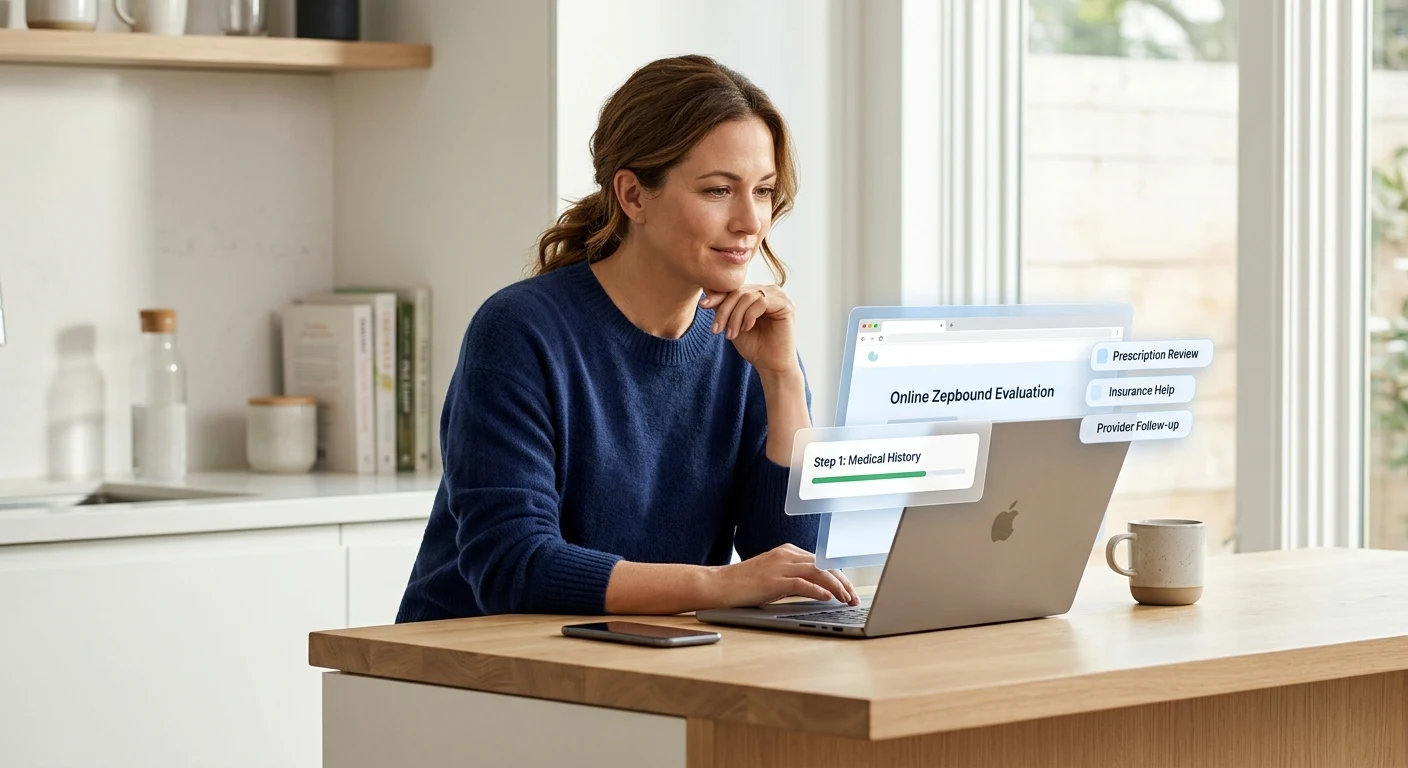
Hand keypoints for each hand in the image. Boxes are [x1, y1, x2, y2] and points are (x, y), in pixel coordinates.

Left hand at [700, 284, 798, 373]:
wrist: (770, 366)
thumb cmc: (753, 346)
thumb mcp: (732, 323)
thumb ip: (723, 306)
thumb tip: (706, 288)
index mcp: (758, 292)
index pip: (734, 288)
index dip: (717, 296)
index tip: (703, 305)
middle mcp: (770, 291)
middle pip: (739, 291)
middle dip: (725, 311)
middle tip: (717, 329)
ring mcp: (779, 296)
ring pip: (748, 296)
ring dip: (735, 316)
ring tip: (731, 334)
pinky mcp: (786, 305)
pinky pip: (761, 302)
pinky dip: (749, 316)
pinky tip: (747, 328)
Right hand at [705, 544, 859, 608]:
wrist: (718, 585)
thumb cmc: (744, 585)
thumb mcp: (774, 578)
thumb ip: (795, 579)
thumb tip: (820, 592)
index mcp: (788, 552)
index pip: (822, 561)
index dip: (840, 576)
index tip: (850, 591)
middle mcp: (786, 555)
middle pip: (825, 564)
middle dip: (843, 582)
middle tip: (854, 598)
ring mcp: (779, 566)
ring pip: (817, 571)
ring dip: (836, 587)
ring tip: (846, 600)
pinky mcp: (772, 580)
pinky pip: (802, 582)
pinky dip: (818, 590)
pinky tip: (828, 598)